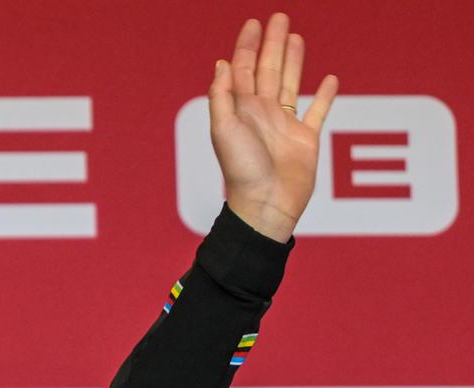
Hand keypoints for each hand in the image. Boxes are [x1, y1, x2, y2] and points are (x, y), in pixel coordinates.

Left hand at [209, 12, 338, 242]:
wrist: (266, 203)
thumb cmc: (241, 170)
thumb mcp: (224, 130)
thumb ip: (222, 96)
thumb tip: (222, 63)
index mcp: (241, 110)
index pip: (243, 70)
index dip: (247, 46)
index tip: (253, 23)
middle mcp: (261, 113)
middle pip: (267, 69)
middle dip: (272, 44)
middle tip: (278, 17)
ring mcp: (284, 125)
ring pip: (290, 83)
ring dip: (293, 60)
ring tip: (296, 37)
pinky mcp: (306, 138)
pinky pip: (318, 111)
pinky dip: (324, 95)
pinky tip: (330, 78)